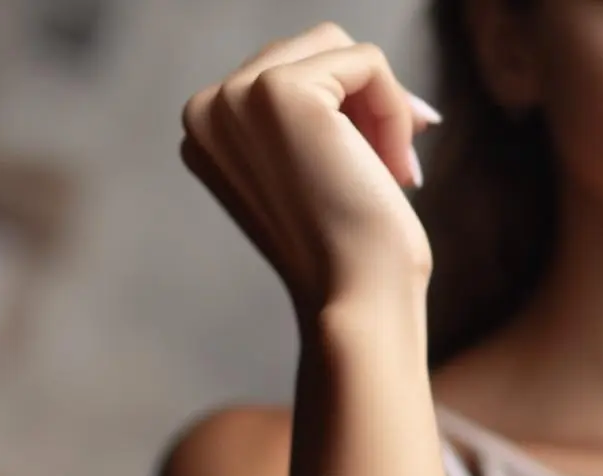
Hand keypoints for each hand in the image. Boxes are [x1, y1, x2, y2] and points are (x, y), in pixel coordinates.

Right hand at [181, 22, 440, 313]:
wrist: (355, 301)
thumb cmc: (351, 250)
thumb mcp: (316, 168)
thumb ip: (314, 115)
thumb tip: (361, 61)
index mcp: (206, 128)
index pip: (293, 69)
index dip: (352, 111)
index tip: (380, 165)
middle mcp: (208, 107)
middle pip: (315, 49)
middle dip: (367, 104)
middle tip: (393, 169)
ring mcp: (237, 95)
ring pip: (340, 47)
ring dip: (383, 106)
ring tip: (394, 168)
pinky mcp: (281, 91)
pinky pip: (367, 62)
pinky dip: (396, 110)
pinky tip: (395, 169)